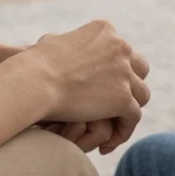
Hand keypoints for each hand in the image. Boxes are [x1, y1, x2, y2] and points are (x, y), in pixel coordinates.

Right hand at [30, 21, 149, 147]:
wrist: (35, 81)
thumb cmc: (33, 64)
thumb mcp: (53, 41)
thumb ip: (68, 44)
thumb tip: (57, 45)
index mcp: (105, 30)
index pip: (120, 51)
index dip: (113, 71)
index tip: (100, 90)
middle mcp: (120, 47)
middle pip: (139, 68)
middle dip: (130, 86)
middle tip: (113, 106)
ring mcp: (124, 72)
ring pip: (141, 94)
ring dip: (128, 110)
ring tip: (111, 128)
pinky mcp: (123, 97)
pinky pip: (133, 118)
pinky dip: (122, 132)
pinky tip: (106, 145)